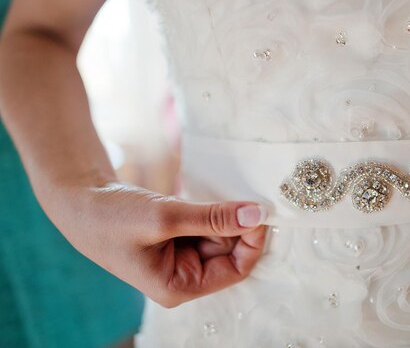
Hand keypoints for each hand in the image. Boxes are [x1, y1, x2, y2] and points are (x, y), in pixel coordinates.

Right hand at [47, 181, 267, 307]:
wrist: (79, 201)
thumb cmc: (113, 217)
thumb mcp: (167, 217)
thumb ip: (214, 218)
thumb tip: (257, 215)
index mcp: (178, 287)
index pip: (236, 269)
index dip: (252, 241)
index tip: (260, 211)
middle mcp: (183, 277)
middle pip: (230, 252)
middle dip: (239, 225)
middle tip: (247, 196)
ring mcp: (181, 257)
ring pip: (221, 236)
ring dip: (225, 216)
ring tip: (220, 194)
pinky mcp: (178, 239)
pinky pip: (207, 226)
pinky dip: (213, 212)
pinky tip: (210, 197)